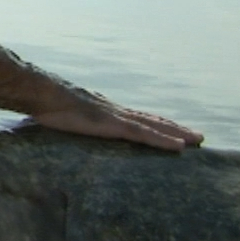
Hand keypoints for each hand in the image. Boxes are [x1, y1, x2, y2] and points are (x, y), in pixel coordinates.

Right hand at [29, 86, 203, 150]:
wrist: (41, 93)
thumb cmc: (45, 105)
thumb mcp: (61, 116)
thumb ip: (69, 121)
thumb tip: (62, 127)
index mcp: (105, 110)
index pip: (138, 117)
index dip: (157, 124)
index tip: (173, 130)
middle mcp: (116, 110)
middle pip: (153, 120)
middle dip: (175, 128)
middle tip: (198, 136)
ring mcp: (117, 117)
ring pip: (155, 126)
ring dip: (177, 134)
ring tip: (197, 140)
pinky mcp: (114, 125)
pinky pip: (145, 135)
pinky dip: (164, 140)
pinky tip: (179, 147)